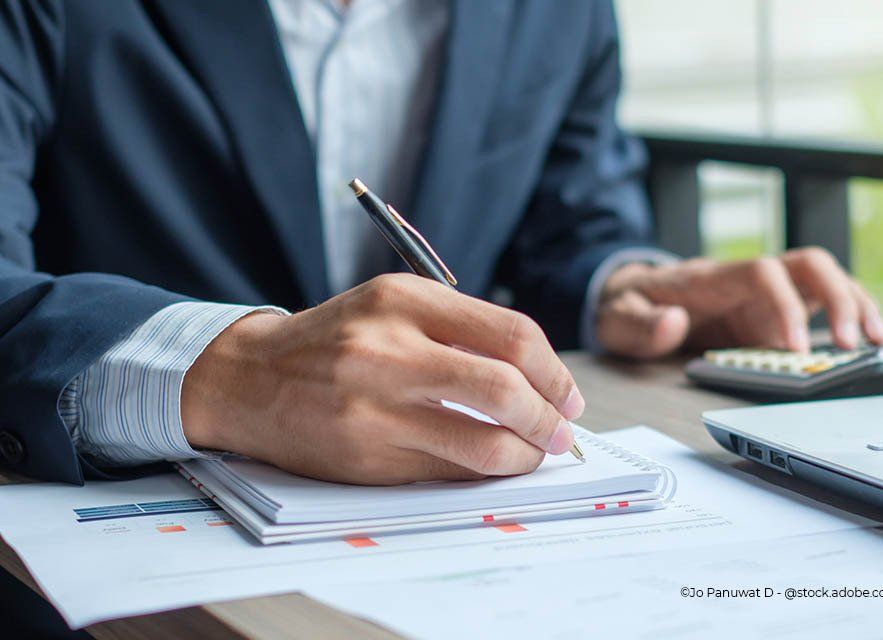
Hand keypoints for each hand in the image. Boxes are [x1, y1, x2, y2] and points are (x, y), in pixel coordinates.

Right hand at [180, 274, 584, 484]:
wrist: (249, 378)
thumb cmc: (334, 340)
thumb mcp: (391, 307)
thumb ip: (459, 329)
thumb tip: (538, 377)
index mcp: (403, 299)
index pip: (510, 334)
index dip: (554, 371)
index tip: (567, 394)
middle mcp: (389, 348)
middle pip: (505, 387)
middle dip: (550, 417)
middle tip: (563, 431)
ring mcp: (375, 406)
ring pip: (483, 442)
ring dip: (526, 453)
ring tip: (535, 452)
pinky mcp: (366, 455)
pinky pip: (448, 470)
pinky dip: (484, 470)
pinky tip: (494, 464)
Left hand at [596, 247, 882, 358]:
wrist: (631, 295)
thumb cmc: (629, 304)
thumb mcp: (618, 317)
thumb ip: (641, 324)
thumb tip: (674, 323)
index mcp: (713, 278)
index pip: (762, 274)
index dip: (785, 305)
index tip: (794, 347)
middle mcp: (747, 278)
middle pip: (808, 265)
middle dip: (837, 299)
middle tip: (851, 344)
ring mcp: (765, 293)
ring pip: (824, 279)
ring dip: (854, 305)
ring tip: (874, 344)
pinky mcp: (774, 311)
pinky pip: (819, 303)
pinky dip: (846, 317)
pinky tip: (862, 344)